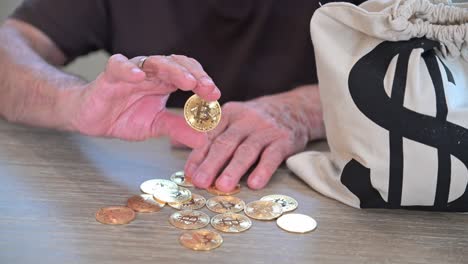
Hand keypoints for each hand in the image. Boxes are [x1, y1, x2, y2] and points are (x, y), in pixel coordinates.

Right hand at [65, 54, 219, 147]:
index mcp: (165, 82)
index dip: (203, 82)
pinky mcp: (110, 75)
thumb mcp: (155, 126)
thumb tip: (203, 140)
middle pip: (177, 64)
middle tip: (207, 88)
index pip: (189, 74)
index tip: (215, 96)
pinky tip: (139, 76)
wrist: (92, 118)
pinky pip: (119, 65)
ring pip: (154, 62)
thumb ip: (178, 129)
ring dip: (172, 70)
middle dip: (194, 75)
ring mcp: (132, 72)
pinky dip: (129, 69)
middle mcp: (152, 73)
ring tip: (187, 82)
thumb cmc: (123, 116)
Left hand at [184, 85, 324, 190]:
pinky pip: (272, 155)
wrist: (294, 109)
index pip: (210, 136)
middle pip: (226, 143)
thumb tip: (173, 142)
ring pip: (247, 150)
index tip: (189, 174)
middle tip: (200, 182)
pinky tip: (255, 183)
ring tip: (223, 187)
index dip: (198, 155)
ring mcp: (265, 129)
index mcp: (228, 115)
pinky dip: (263, 169)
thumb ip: (207, 133)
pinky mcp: (283, 140)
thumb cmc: (256, 121)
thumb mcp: (231, 119)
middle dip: (211, 163)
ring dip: (234, 169)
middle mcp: (245, 120)